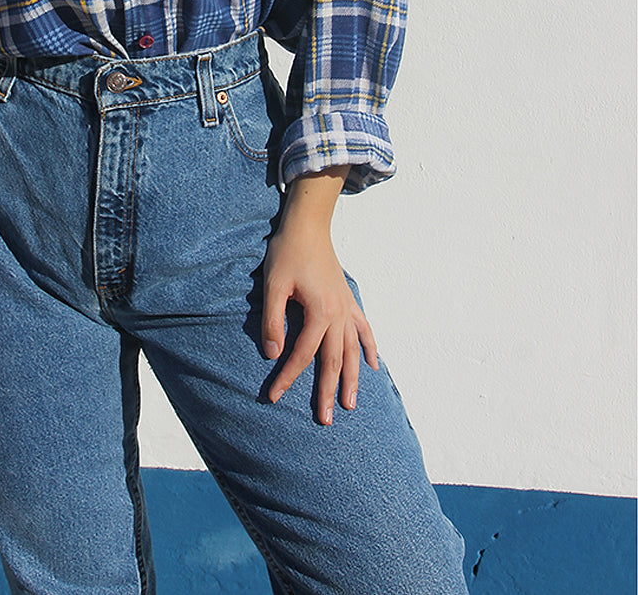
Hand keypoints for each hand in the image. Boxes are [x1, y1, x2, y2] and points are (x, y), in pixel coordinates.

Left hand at [261, 171, 377, 423]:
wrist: (308, 225)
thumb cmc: (287, 252)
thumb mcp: (273, 285)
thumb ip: (273, 321)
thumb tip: (273, 354)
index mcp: (320, 312)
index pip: (302, 354)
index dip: (287, 377)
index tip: (273, 397)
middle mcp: (339, 314)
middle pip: (334, 361)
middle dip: (328, 392)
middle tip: (324, 421)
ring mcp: (347, 307)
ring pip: (352, 351)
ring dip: (352, 379)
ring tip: (350, 404)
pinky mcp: (348, 299)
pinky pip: (363, 329)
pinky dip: (369, 347)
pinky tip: (372, 366)